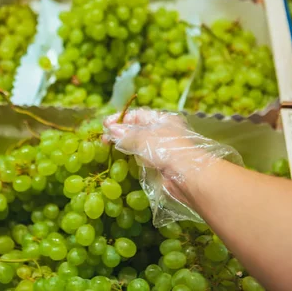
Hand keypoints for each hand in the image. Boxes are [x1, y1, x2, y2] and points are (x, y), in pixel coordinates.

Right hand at [103, 109, 229, 180]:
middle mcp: (162, 132)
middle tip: (103, 139)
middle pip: (136, 129)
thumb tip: (111, 129)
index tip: (105, 125)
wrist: (188, 176)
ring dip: (123, 145)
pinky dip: (130, 157)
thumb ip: (126, 134)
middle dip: (119, 133)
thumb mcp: (144, 137)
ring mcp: (161, 149)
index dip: (120, 119)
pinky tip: (120, 160)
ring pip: (138, 144)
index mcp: (162, 119)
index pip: (138, 115)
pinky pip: (141, 158)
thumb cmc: (168, 150)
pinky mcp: (159, 164)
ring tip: (107, 147)